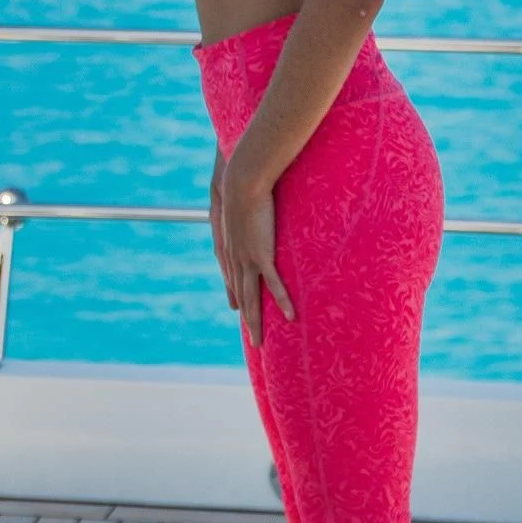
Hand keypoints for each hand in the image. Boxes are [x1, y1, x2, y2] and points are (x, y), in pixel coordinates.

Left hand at [213, 154, 294, 352]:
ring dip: (257, 321)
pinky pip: (274, 284)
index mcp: (231, 246)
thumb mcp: (244, 203)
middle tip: (254, 339)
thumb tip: (259, 207)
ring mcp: (248, 258)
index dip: (236, 295)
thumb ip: (251, 210)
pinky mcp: (261, 254)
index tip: (238, 310)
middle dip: (248, 318)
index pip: (234, 277)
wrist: (241, 180)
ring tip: (260, 341)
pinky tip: (290, 317)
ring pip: (253, 296)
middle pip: (242, 294)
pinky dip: (282, 302)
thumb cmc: (244, 186)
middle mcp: (236, 257)